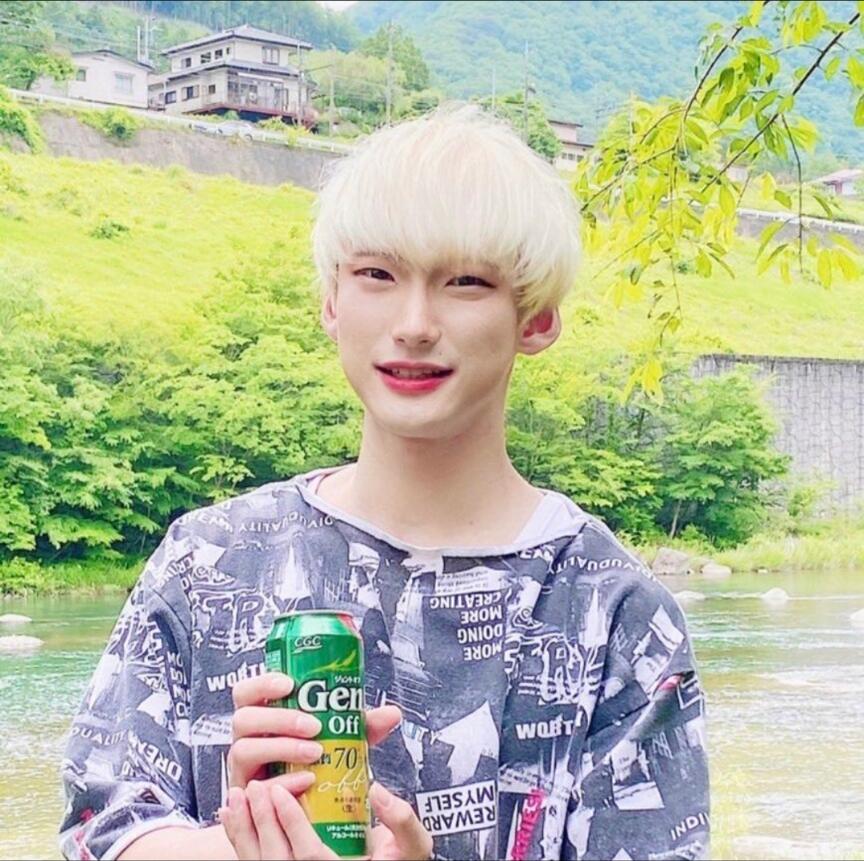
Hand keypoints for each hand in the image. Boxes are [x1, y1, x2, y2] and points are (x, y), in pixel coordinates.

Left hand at [219, 780, 432, 860]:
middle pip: (277, 859)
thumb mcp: (412, 846)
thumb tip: (378, 791)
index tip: (281, 791)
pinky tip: (231, 812)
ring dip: (245, 829)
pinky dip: (238, 838)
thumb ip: (402, 820)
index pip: (310, 855)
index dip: (291, 824)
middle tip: (256, 785)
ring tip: (239, 795)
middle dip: (262, 821)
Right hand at [227, 672, 400, 790]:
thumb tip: (392, 713)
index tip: (291, 684)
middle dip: (280, 719)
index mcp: (263, 714)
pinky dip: (283, 783)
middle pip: (244, 718)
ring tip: (315, 753)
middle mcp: (248, 738)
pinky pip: (255, 789)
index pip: (247, 691)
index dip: (263, 683)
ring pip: (244, 750)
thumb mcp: (340, 738)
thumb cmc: (317, 761)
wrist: (307, 805)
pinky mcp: (250, 796)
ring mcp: (244, 768)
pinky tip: (307, 781)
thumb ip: (362, 725)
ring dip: (281, 748)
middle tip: (314, 726)